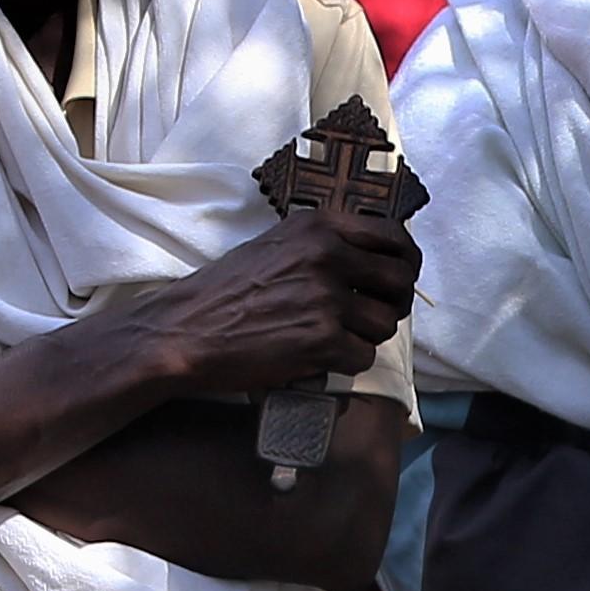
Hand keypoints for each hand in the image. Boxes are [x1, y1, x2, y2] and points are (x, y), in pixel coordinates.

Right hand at [138, 199, 423, 403]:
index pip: (392, 235)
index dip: (405, 260)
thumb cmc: (226, 291)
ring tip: (333, 338)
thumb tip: (373, 260)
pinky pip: (362, 357)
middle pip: (400, 281)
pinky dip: (344, 363)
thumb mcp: (277, 246)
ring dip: (365, 337)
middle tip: (374, 315)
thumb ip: (324, 246)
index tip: (399, 276)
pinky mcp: (322, 340)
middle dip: (394, 303)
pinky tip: (318, 357)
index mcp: (319, 227)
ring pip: (384, 324)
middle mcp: (328, 256)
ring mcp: (327, 299)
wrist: (184, 330)